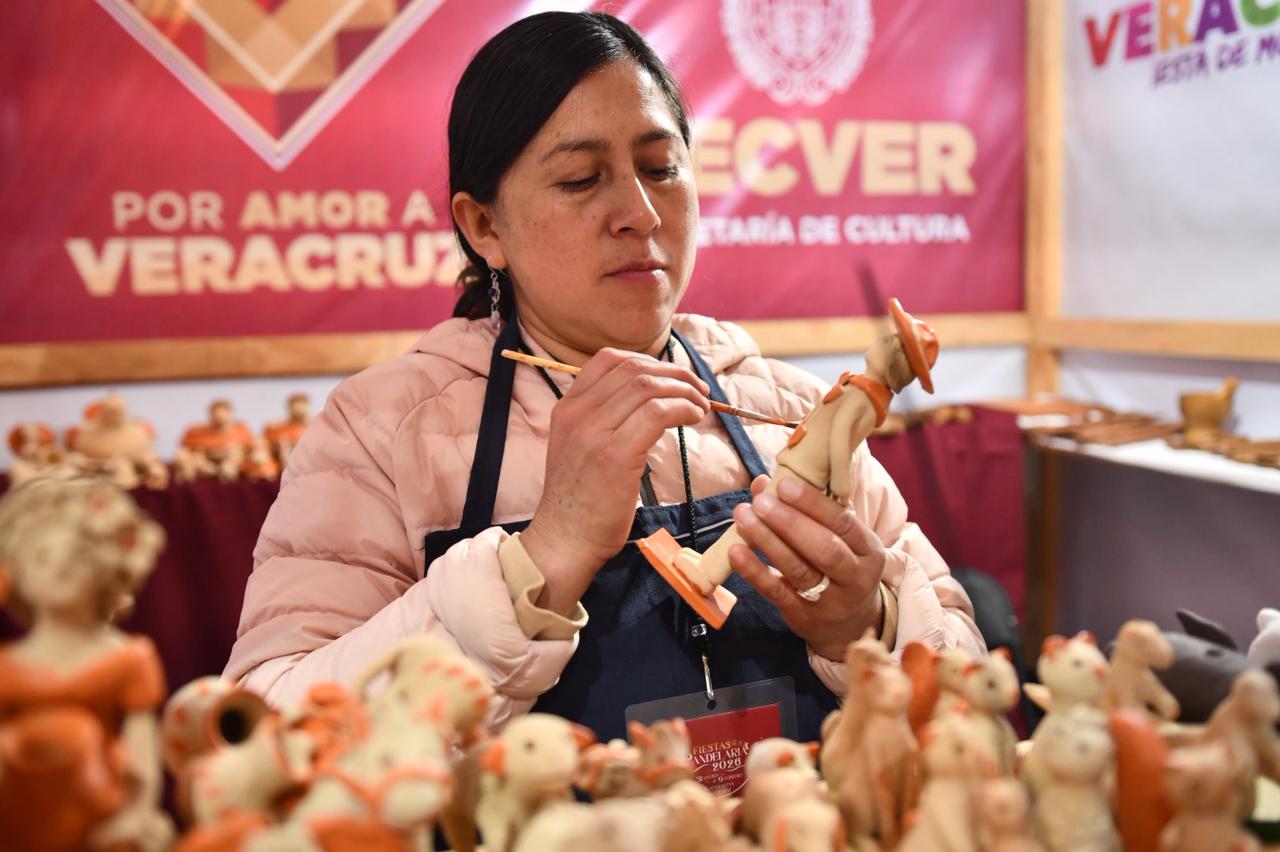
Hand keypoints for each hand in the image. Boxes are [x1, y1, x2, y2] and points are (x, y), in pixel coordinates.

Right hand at [522, 347, 709, 615]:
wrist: (564, 540)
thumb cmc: (579, 502)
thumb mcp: (579, 449)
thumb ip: (602, 422)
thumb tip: (648, 403)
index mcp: (567, 408)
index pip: (609, 360)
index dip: (649, 361)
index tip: (672, 377)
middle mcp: (577, 413)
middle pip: (635, 369)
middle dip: (675, 373)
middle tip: (699, 390)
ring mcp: (593, 432)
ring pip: (648, 386)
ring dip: (684, 390)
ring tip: (701, 406)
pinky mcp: (615, 453)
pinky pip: (657, 412)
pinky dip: (683, 407)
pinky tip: (694, 418)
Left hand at [728, 475, 885, 660]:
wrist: (850, 626)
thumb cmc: (841, 567)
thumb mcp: (841, 539)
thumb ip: (808, 509)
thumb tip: (764, 482)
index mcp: (868, 551)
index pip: (844, 523)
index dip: (814, 504)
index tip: (785, 485)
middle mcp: (854, 577)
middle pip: (824, 549)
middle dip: (791, 523)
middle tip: (762, 502)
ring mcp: (829, 600)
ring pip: (798, 570)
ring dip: (767, 541)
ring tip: (744, 516)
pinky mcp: (803, 616)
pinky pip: (776, 592)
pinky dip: (755, 572)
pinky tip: (736, 551)